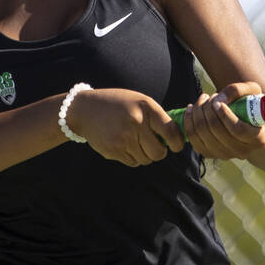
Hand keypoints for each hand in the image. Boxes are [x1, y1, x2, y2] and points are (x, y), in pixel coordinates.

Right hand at [66, 88, 184, 166]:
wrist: (85, 110)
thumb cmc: (118, 104)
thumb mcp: (139, 101)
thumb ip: (157, 117)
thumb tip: (178, 137)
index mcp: (146, 108)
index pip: (171, 132)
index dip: (177, 143)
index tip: (175, 146)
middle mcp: (136, 123)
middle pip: (158, 152)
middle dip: (159, 152)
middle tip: (155, 146)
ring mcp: (123, 138)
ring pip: (146, 159)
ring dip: (145, 155)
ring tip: (136, 142)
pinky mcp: (113, 150)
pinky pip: (133, 162)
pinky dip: (133, 157)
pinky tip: (125, 145)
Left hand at [179, 82, 264, 160]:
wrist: (245, 120)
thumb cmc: (250, 103)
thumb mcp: (252, 91)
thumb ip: (237, 90)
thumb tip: (218, 100)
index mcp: (258, 139)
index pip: (238, 130)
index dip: (224, 115)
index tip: (217, 100)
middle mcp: (242, 151)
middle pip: (217, 131)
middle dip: (208, 109)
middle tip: (210, 96)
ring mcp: (225, 155)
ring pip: (203, 134)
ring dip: (198, 112)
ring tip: (203, 99)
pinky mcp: (210, 154)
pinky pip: (194, 140)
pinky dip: (189, 123)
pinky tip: (191, 109)